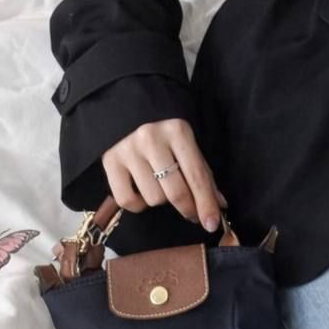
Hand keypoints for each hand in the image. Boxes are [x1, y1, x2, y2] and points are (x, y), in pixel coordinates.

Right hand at [52, 119, 228, 257]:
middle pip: (175, 191)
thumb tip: (218, 205)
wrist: (126, 104)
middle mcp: (151, 139)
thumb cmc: (163, 127)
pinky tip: (142, 190)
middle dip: (188, 208)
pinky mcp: (109, 162)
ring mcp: (128, 151)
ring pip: (153, 198)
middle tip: (192, 214)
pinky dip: (138, 204)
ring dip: (161, 199)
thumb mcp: (186, 141)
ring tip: (160, 183)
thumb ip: (202, 172)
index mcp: (177, 130)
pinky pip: (127, 201)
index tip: (212, 224)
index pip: (196, 175)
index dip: (206, 203)